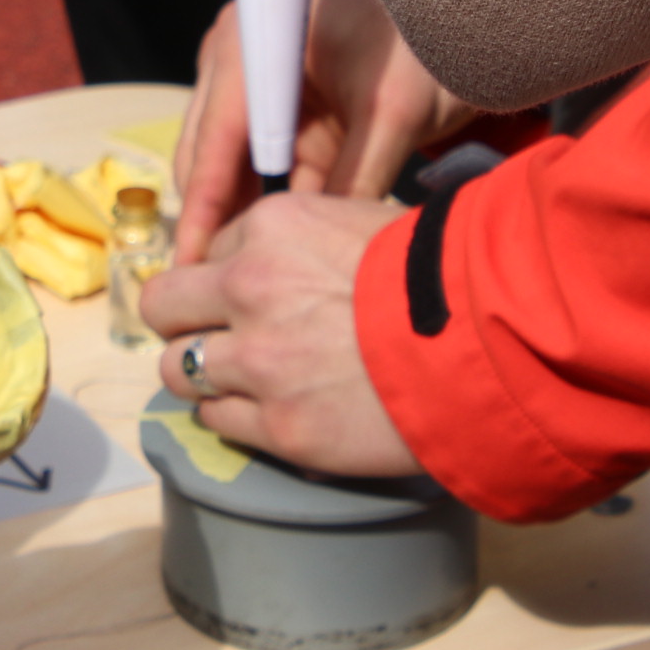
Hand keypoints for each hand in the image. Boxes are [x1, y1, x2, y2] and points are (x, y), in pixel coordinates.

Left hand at [141, 193, 418, 478]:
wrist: (486, 344)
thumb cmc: (438, 276)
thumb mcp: (363, 222)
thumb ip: (302, 239)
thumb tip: (274, 258)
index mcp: (269, 228)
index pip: (206, 251)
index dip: (225, 276)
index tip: (250, 296)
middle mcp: (249, 289)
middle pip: (163, 307)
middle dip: (185, 322)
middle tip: (216, 336)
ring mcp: (258, 362)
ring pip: (175, 370)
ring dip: (203, 374)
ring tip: (245, 380)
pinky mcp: (279, 427)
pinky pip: (216, 420)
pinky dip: (235, 416)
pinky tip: (271, 409)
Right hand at [172, 0, 476, 261]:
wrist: (456, 22)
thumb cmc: (423, 48)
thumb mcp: (394, 115)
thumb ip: (355, 179)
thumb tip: (318, 253)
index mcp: (255, 45)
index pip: (216, 137)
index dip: (201, 206)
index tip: (189, 262)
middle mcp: (238, 61)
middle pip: (206, 153)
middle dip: (207, 217)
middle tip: (205, 285)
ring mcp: (253, 89)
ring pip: (227, 168)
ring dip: (233, 217)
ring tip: (230, 281)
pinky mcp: (279, 117)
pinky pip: (259, 172)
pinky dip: (262, 209)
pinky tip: (264, 254)